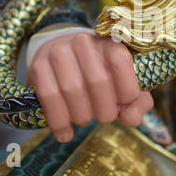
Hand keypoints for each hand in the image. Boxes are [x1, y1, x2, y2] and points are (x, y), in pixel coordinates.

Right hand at [27, 32, 153, 142]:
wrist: (65, 59)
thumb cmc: (102, 76)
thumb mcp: (125, 85)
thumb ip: (137, 103)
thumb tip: (131, 119)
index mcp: (109, 42)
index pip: (120, 60)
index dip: (126, 89)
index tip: (124, 103)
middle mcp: (84, 41)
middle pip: (98, 81)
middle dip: (105, 109)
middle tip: (104, 117)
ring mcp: (58, 51)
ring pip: (72, 90)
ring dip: (82, 116)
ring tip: (85, 120)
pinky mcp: (38, 66)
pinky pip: (49, 97)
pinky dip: (59, 122)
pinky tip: (65, 133)